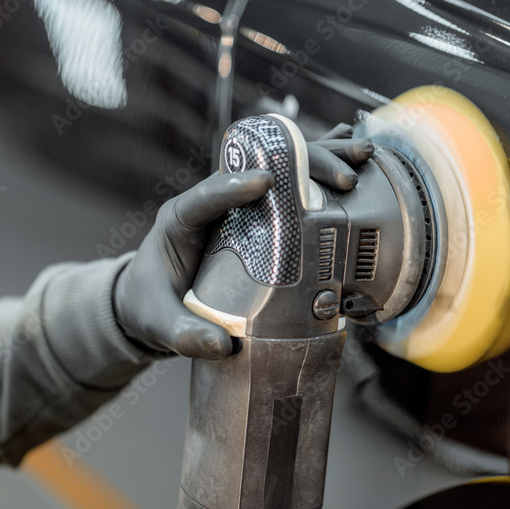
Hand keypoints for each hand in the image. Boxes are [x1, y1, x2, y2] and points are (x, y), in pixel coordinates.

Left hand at [112, 136, 373, 359]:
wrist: (149, 304)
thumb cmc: (150, 305)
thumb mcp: (157, 322)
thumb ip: (182, 334)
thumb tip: (222, 345)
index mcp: (182, 219)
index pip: (207, 194)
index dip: (234, 184)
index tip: (263, 180)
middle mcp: (216, 205)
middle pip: (257, 169)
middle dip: (301, 165)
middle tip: (339, 179)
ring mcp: (242, 210)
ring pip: (283, 172)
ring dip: (322, 163)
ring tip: (360, 163)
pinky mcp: (262, 222)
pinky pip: (294, 193)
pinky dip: (324, 180)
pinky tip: (359, 171)